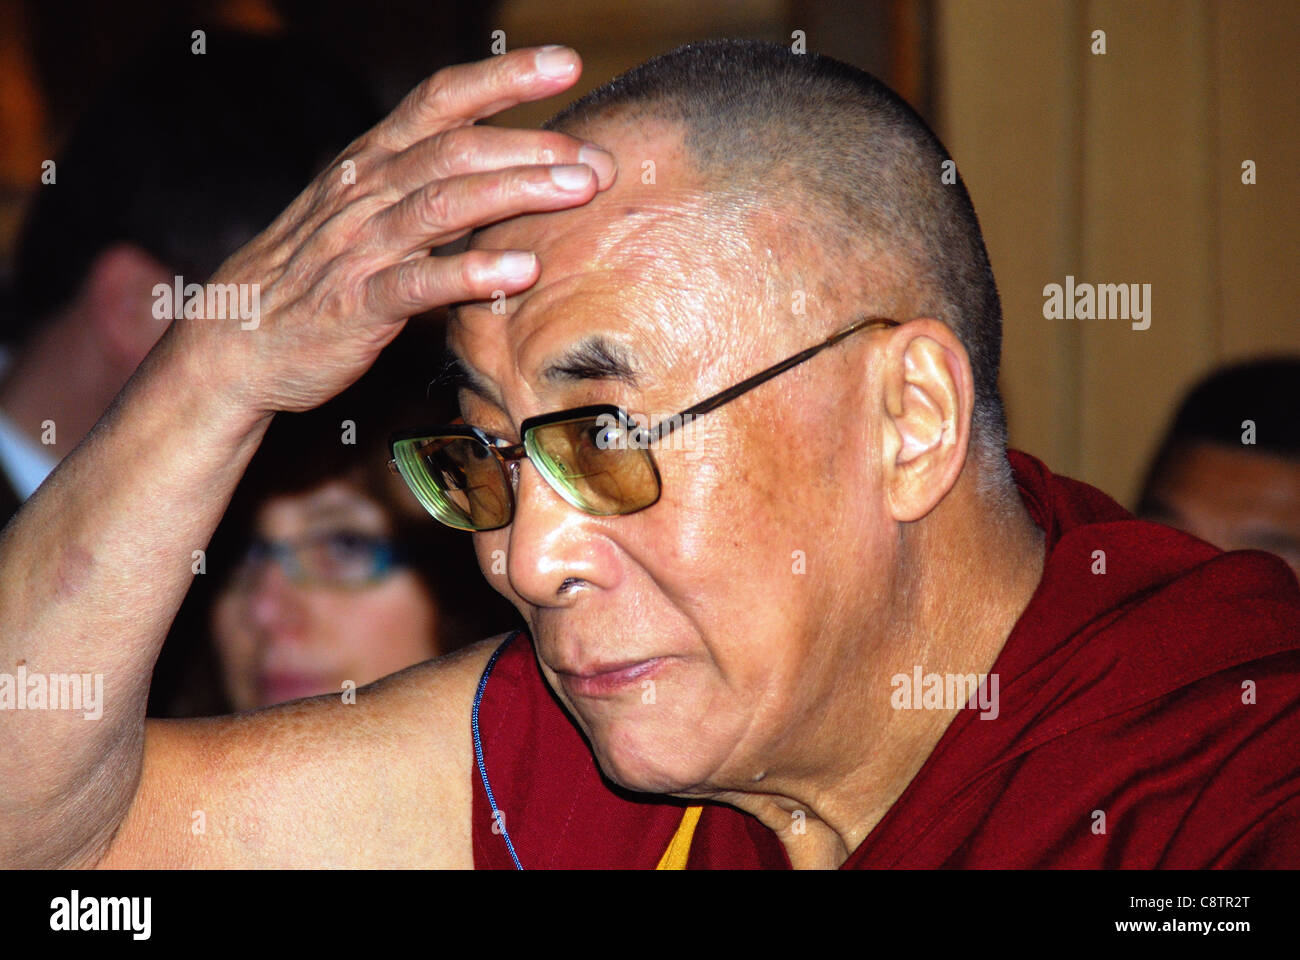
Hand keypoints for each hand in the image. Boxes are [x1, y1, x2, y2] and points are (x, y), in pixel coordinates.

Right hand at [173, 44, 614, 416]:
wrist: (233, 343)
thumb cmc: (313, 276)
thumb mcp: (367, 215)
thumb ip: (431, 191)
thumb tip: (513, 176)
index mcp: (372, 164)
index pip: (440, 101)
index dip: (502, 77)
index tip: (565, 64)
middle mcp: (366, 193)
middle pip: (455, 148)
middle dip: (532, 145)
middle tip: (599, 158)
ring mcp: (358, 248)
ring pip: (442, 204)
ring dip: (516, 192)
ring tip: (578, 190)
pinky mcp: (355, 306)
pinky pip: (418, 284)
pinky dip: (471, 274)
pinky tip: (521, 271)